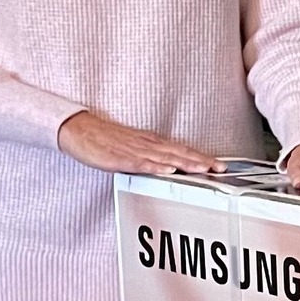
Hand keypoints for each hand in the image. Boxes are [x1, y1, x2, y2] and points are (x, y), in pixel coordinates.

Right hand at [59, 111, 221, 176]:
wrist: (79, 129)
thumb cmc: (105, 139)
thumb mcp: (134, 146)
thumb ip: (153, 156)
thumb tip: (170, 166)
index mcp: (151, 143)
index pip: (181, 150)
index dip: (201, 157)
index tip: (219, 164)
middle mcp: (147, 145)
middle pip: (179, 153)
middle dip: (201, 161)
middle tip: (220, 168)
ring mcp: (134, 150)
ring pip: (164, 158)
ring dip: (185, 163)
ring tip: (203, 169)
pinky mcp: (119, 157)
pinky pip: (140, 163)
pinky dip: (155, 167)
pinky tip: (167, 171)